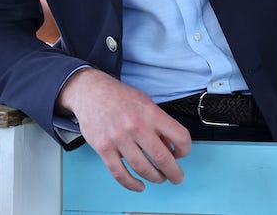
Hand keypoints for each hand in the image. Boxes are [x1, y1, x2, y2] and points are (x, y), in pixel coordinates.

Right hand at [57, 68, 191, 190]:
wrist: (91, 92)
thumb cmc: (121, 98)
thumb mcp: (147, 103)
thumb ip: (159, 124)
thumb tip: (171, 148)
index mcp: (151, 113)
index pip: (179, 136)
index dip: (185, 149)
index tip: (182, 154)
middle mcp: (136, 126)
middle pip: (162, 157)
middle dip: (174, 173)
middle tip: (177, 178)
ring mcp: (118, 138)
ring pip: (142, 168)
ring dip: (155, 178)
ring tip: (159, 178)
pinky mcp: (103, 148)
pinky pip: (119, 173)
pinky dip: (132, 184)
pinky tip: (140, 186)